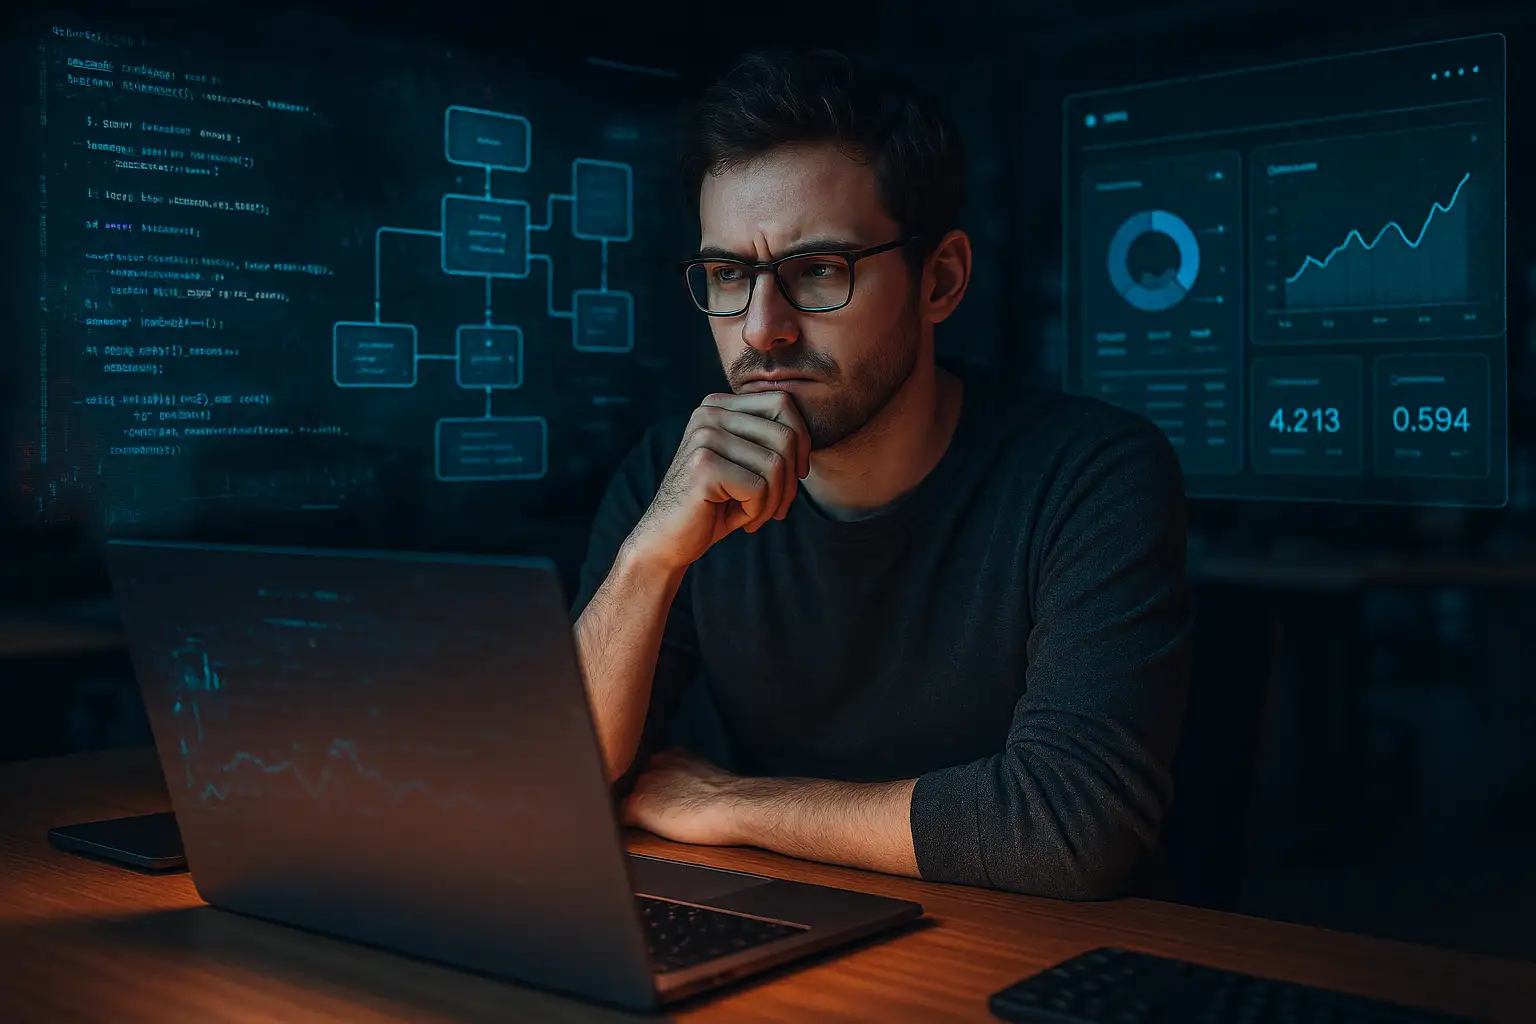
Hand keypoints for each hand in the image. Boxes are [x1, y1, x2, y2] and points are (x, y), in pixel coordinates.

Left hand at [620, 747, 749, 846]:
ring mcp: (643, 783)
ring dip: (635, 813)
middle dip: (643, 799)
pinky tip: (639, 836)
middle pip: (634, 783)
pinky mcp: (637, 806)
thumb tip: (687, 794)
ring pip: (625, 799)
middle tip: (658, 816)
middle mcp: (653, 764)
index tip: (663, 802)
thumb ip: (688, 778)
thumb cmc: (731, 799)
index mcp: (672, 755)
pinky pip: (618, 819)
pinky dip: (626, 828)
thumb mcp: (708, 777)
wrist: (735, 806)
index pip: (651, 772)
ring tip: (651, 827)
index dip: (655, 790)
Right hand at [623, 391, 811, 571]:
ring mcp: (704, 438)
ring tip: (757, 515)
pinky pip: (759, 488)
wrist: (668, 540)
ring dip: (774, 500)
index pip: (783, 403)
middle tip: (778, 508)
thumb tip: (810, 438)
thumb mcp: (745, 465)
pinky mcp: (703, 467)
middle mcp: (708, 414)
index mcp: (718, 406)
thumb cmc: (714, 505)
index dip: (803, 441)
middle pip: (785, 435)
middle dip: (791, 480)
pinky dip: (758, 512)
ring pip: (775, 465)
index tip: (797, 475)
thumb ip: (770, 442)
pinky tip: (741, 521)